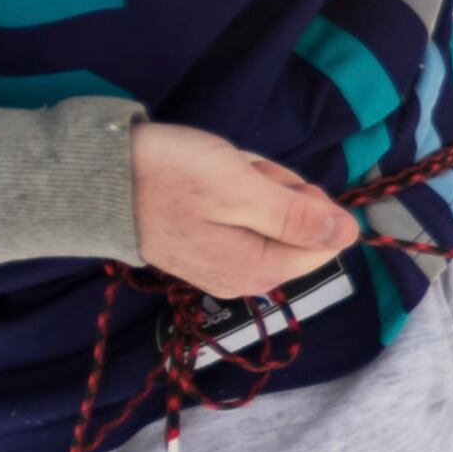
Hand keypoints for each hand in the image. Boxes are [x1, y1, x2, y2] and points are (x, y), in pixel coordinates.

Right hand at [133, 121, 360, 299]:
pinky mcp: (208, 248)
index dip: (308, 200)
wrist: (100, 180)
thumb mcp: (242, 188)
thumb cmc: (171, 178)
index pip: (325, 240)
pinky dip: (234, 191)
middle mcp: (247, 278)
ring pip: (271, 216)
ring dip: (255, 185)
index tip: (269, 181)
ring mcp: (225, 265)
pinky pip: (243, 215)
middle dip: (277, 190)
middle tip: (237, 173)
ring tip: (215, 174)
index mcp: (260, 270)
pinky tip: (205, 182)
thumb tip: (352, 234)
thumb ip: (298, 216)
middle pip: (298, 227)